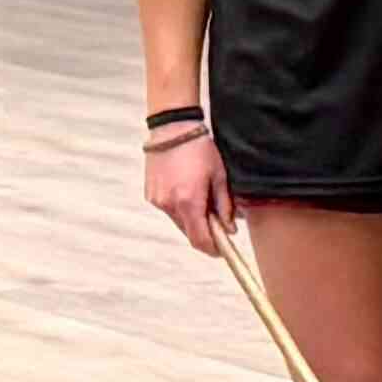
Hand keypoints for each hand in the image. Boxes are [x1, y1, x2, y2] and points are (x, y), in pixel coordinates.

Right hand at [142, 130, 231, 255]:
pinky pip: (169, 210)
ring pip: (179, 222)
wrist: (172, 130)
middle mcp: (169, 205)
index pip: (200, 239)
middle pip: (189, 233)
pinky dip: (182, 209)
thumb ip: (225, 206)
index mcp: (189, 202)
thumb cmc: (200, 150)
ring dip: (194, 220)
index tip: (223, 251)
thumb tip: (230, 229)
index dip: (213, 249)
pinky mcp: (151, 194)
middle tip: (221, 226)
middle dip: (205, 234)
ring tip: (206, 202)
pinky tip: (190, 192)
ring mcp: (157, 200)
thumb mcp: (220, 177)